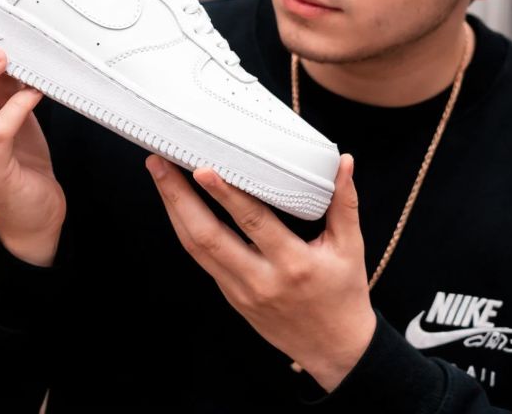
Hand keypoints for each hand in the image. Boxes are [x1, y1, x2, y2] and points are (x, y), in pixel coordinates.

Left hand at [146, 154, 375, 391]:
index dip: (225, 194)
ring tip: (159, 175)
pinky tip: (176, 205)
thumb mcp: (351, 248)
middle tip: (160, 162)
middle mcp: (260, 279)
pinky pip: (202, 260)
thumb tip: (344, 162)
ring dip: (174, 209)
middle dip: (179, 196)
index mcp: (293, 263)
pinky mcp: (231, 297)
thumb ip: (345, 204)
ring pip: (196, 248)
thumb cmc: (344, 294)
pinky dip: (185, 229)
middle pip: (208, 236)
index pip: (252, 223)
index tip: (203, 169)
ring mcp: (241, 291)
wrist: (334, 349)